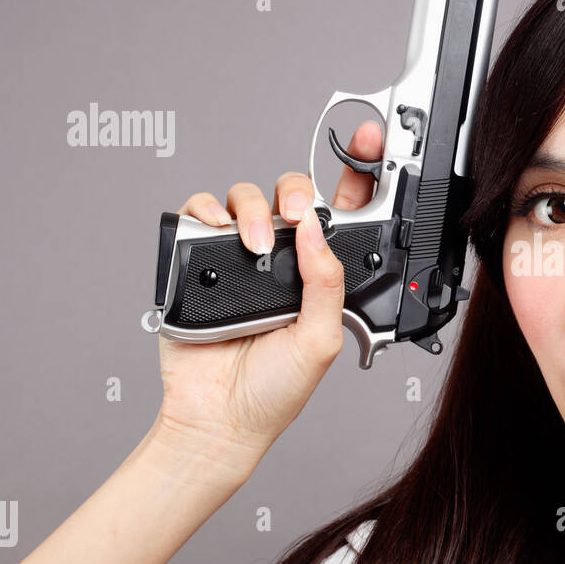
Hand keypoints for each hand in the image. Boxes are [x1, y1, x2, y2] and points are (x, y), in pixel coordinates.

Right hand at [153, 121, 384, 470]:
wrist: (219, 419)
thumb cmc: (275, 390)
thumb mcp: (322, 339)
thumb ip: (327, 283)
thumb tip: (316, 231)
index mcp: (320, 273)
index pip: (341, 213)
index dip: (356, 173)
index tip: (367, 143)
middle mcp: (282, 258)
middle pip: (291, 194)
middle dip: (298, 190)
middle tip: (298, 214)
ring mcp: (239, 257)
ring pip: (245, 197)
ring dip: (251, 209)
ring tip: (255, 247)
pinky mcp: (197, 260)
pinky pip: (199, 212)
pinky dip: (207, 210)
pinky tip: (219, 231)